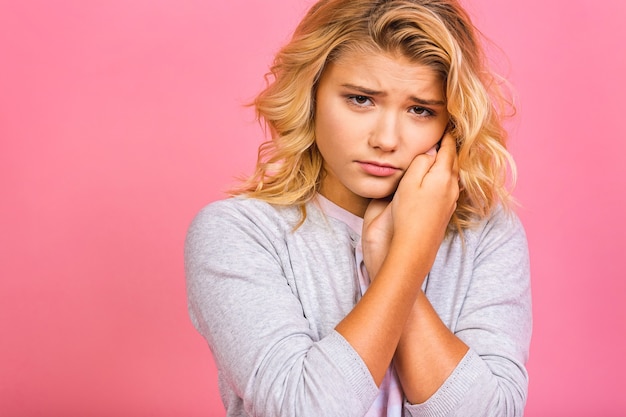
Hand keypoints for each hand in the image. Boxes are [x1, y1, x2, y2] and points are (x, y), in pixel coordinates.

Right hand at [362, 133, 458, 278]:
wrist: (409, 251)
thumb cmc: (406, 216)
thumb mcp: (410, 183)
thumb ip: (421, 162)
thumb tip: (431, 150)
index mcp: (442, 176)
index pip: (448, 148)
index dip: (446, 133)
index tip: (447, 120)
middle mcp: (450, 188)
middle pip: (453, 161)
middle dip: (449, 146)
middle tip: (446, 132)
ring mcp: (448, 202)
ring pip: (450, 175)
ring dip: (446, 163)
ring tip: (442, 151)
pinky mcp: (443, 213)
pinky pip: (446, 188)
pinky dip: (442, 178)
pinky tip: (435, 178)